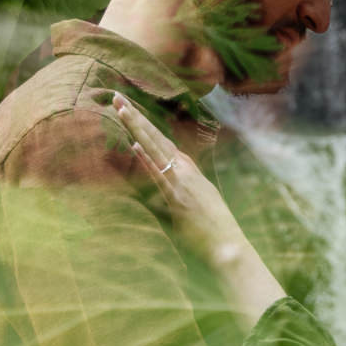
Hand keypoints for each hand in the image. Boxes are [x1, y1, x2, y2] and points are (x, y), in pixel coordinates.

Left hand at [113, 92, 246, 267]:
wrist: (228, 249)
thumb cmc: (211, 231)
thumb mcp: (195, 202)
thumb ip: (174, 186)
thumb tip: (150, 176)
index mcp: (189, 172)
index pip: (161, 142)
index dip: (144, 124)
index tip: (128, 108)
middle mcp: (186, 172)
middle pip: (156, 138)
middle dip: (136, 117)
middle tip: (116, 97)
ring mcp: (181, 183)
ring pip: (155, 149)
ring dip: (137, 128)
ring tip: (120, 109)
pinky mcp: (177, 199)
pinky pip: (159, 175)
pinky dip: (147, 160)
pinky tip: (134, 145)